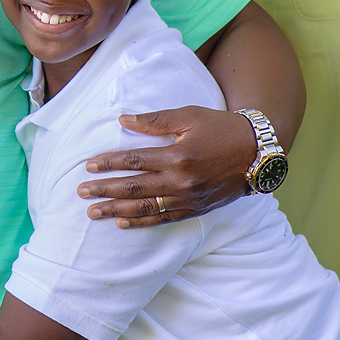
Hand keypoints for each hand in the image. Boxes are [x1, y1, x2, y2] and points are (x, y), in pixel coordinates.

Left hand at [79, 106, 256, 226]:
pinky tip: (122, 223)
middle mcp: (182, 181)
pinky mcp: (195, 210)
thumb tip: (122, 120)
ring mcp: (188, 198)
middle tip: (81, 193)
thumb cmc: (221, 128)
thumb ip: (154, 120)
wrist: (258, 152)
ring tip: (93, 212)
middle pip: (134, 188)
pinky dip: (141, 223)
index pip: (134, 161)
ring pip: (145, 208)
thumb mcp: (188, 116)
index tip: (88, 166)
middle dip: (105, 190)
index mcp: (178, 155)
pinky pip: (163, 219)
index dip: (109, 163)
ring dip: (116, 211)